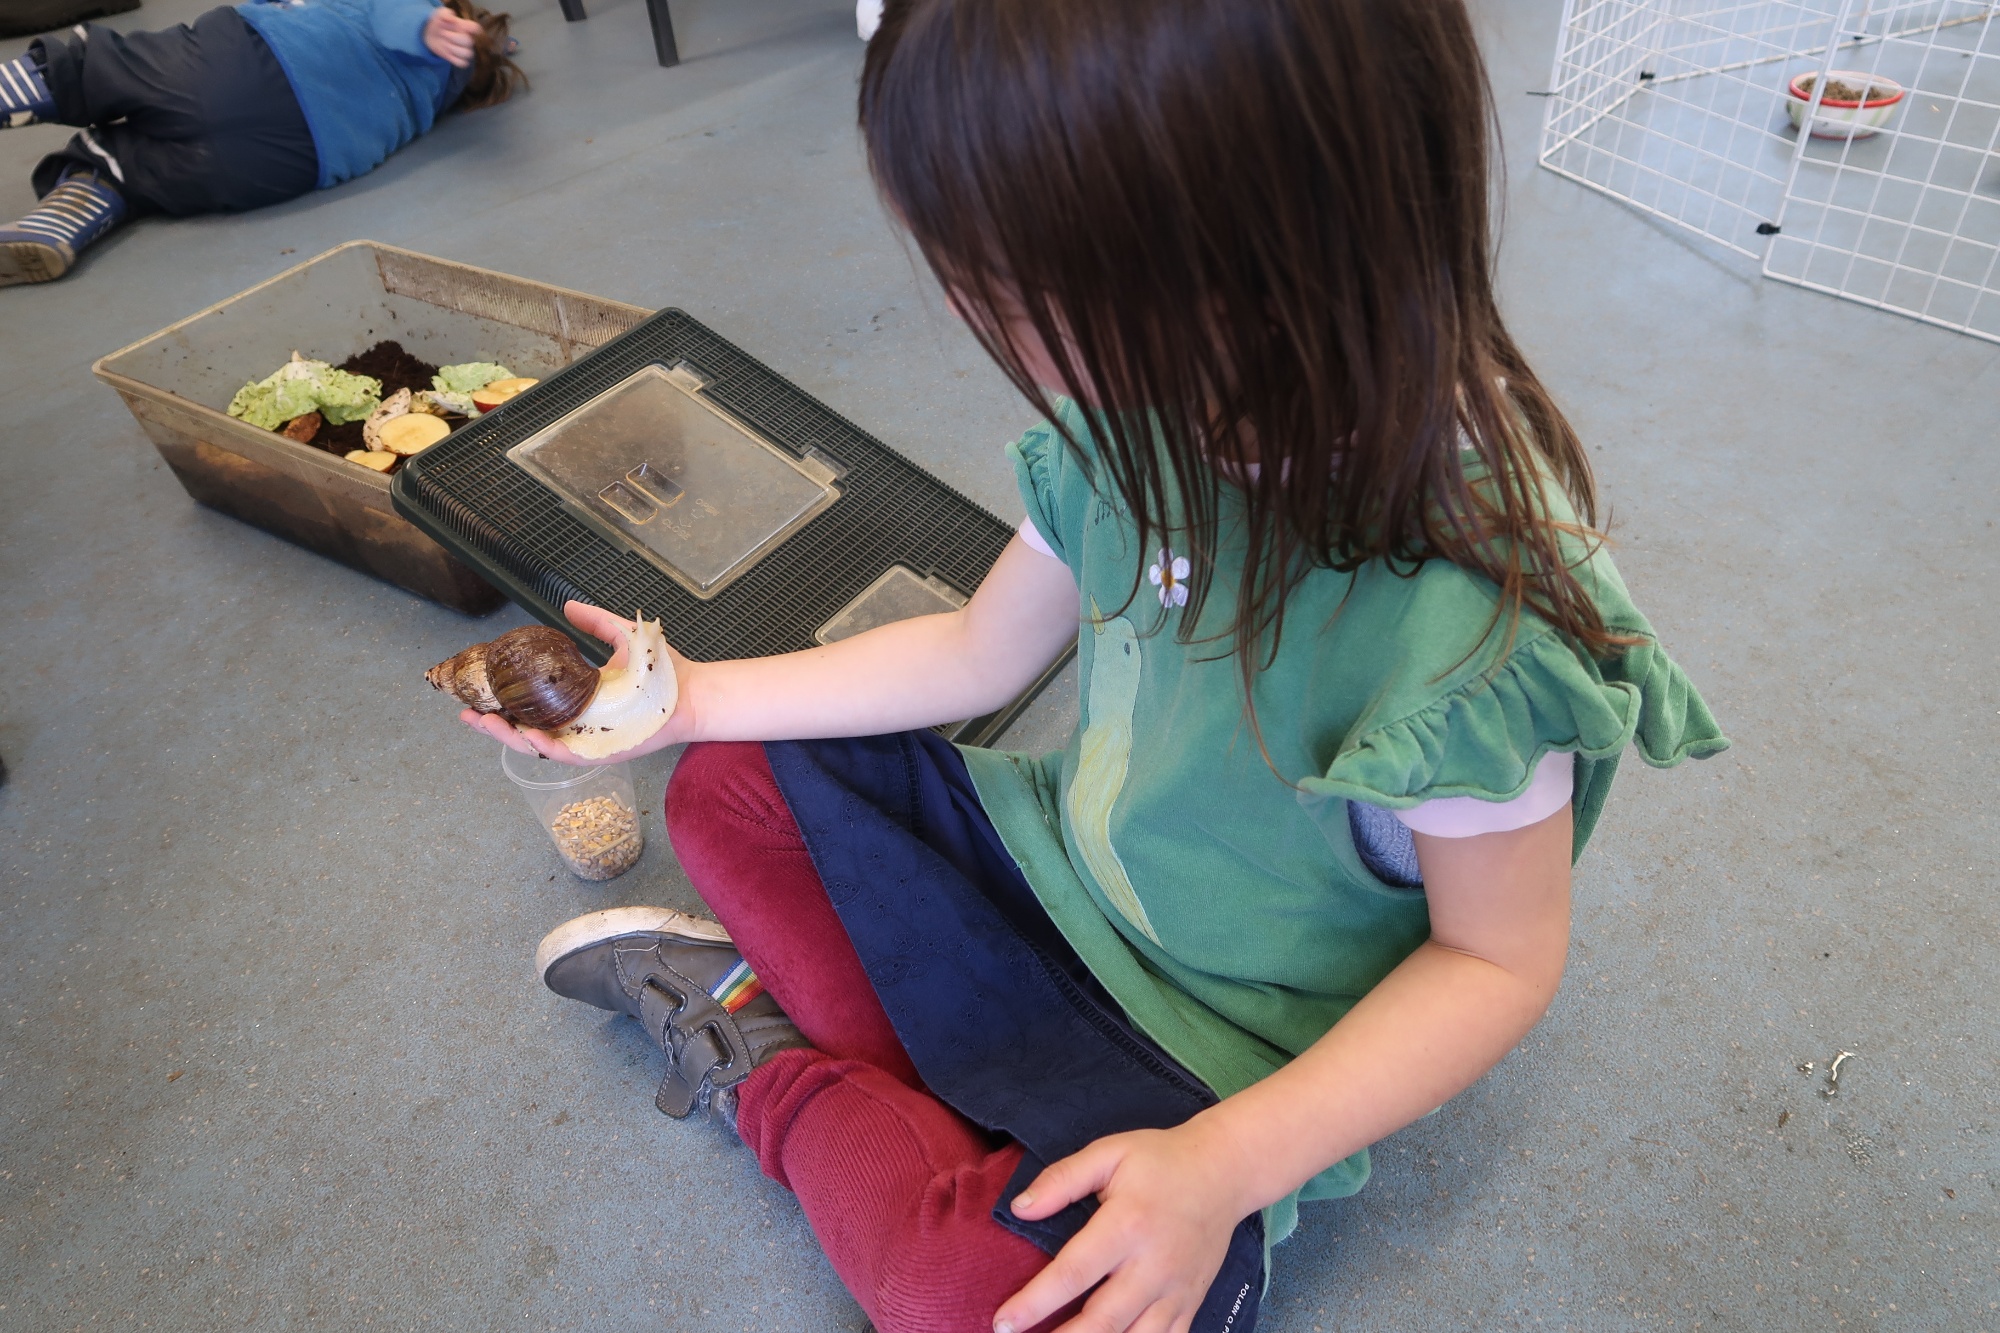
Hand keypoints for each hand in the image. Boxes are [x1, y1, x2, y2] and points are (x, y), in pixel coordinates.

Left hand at [424, 7, 481, 66]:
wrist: (429, 33)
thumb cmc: (439, 21)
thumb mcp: (440, 13)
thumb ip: (446, 14)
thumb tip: (452, 19)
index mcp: (465, 26)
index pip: (475, 28)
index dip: (473, 29)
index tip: (463, 26)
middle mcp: (467, 38)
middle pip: (469, 42)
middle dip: (454, 38)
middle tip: (442, 33)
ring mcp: (463, 49)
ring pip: (467, 54)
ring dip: (453, 49)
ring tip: (444, 44)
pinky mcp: (458, 59)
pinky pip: (462, 63)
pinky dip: (455, 59)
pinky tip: (447, 53)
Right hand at [459, 601, 698, 763]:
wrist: (692, 692)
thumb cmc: (659, 671)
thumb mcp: (620, 638)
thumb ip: (594, 623)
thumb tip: (566, 606)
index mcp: (573, 701)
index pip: (529, 703)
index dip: (500, 698)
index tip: (475, 689)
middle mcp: (574, 723)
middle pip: (523, 728)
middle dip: (492, 723)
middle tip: (466, 712)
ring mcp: (586, 740)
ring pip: (537, 745)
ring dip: (509, 736)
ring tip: (483, 722)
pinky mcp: (602, 753)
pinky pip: (567, 756)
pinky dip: (545, 748)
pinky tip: (527, 737)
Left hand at [995, 1120, 1251, 1332]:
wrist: (1224, 1172)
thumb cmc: (1159, 1160)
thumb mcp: (1109, 1154)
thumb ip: (1062, 1180)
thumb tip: (1020, 1209)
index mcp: (1127, 1225)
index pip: (1073, 1273)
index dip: (1035, 1302)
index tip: (1003, 1321)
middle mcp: (1152, 1266)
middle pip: (1102, 1320)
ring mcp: (1176, 1290)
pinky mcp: (1190, 1303)